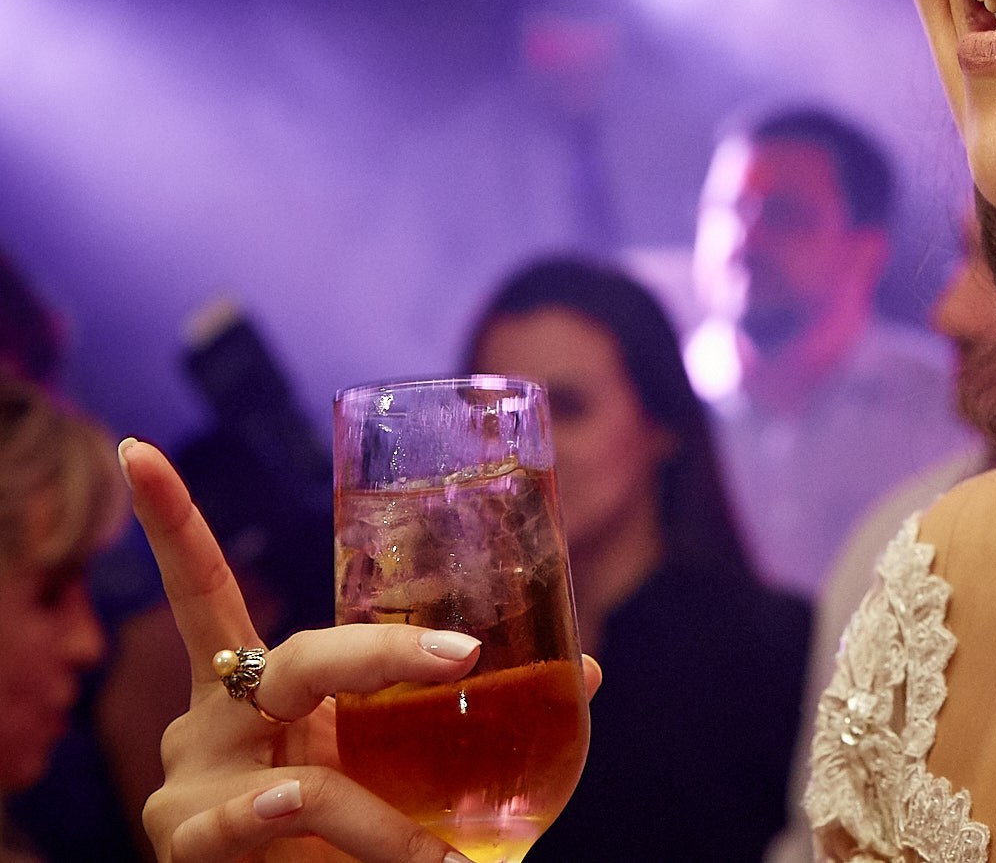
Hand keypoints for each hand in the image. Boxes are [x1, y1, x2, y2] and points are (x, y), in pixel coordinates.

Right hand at [121, 439, 602, 861]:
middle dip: (383, 656)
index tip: (138, 447)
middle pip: (298, 661)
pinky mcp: (188, 846)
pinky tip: (372, 849)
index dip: (171, 522)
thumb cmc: (338, 828)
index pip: (206, 590)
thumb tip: (586, 670)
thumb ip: (464, 714)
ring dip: (380, 821)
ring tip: (438, 862)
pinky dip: (345, 846)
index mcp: (256, 685)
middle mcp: (211, 720)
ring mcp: (191, 785)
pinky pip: (269, 828)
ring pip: (304, 781)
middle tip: (463, 654)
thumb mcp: (393, 758)